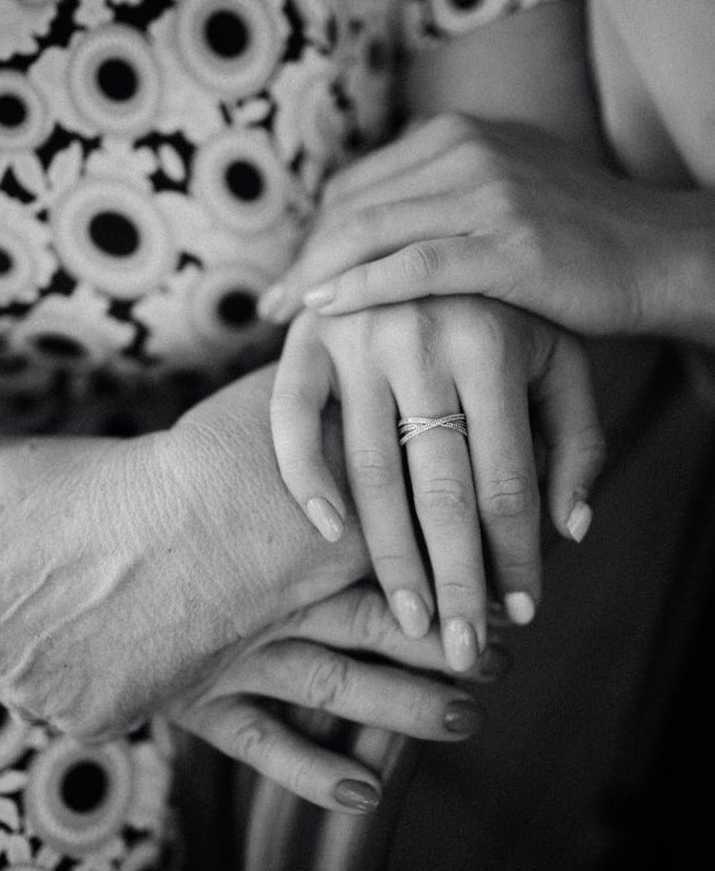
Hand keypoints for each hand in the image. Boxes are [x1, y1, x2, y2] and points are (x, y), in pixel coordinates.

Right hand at [0, 422, 496, 813]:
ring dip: (402, 706)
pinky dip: (312, 771)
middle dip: (441, 639)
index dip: (442, 558)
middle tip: (501, 654)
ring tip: (464, 719)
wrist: (45, 561)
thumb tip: (323, 331)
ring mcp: (235, 658)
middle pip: (374, 622)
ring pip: (336, 688)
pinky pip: (261, 745)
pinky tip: (364, 795)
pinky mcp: (196, 702)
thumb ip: (284, 393)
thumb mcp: (217, 423)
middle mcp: (269, 601)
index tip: (498, 566)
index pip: (381, 545)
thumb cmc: (130, 483)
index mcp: (280, 535)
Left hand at [257, 114, 709, 340]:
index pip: (359, 185)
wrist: (659, 253)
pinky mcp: (509, 243)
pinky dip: (361, 287)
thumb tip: (374, 231)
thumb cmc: (576, 239)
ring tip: (282, 316)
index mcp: (457, 135)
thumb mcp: (501, 195)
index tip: (292, 279)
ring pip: (372, 231)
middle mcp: (465, 150)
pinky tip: (325, 310)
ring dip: (315, 276)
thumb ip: (440, 199)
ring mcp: (488, 192)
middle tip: (270, 306)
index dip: (316, 235)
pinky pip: (414, 264)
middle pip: (353, 207)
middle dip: (304, 258)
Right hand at [270, 297, 604, 669]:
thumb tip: (572, 531)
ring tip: (407, 620)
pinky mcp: (306, 336)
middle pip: (442, 491)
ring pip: (372, 472)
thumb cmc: (506, 309)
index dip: (517, 558)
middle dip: (456, 582)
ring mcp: (357, 335)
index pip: (509, 480)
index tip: (521, 615)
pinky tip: (329, 534)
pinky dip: (307, 477)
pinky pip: (293, 420)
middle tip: (460, 649)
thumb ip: (578, 440)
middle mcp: (424, 336)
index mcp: (494, 340)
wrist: (426, 221)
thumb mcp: (561, 360)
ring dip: (389, 558)